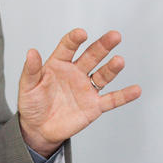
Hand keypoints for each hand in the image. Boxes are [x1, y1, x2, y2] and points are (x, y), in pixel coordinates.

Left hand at [18, 29, 140, 156]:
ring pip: (103, 75)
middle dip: (102, 46)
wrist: (38, 129)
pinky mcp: (94, 106)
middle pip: (92, 56)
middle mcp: (76, 73)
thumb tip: (31, 52)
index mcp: (59, 64)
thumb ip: (31, 70)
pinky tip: (135, 90)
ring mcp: (86, 89)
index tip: (81, 34)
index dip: (75, 40)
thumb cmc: (32, 104)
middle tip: (114, 36)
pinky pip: (111, 100)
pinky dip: (124, 96)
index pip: (68, 47)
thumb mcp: (27, 86)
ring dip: (112, 68)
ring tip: (119, 60)